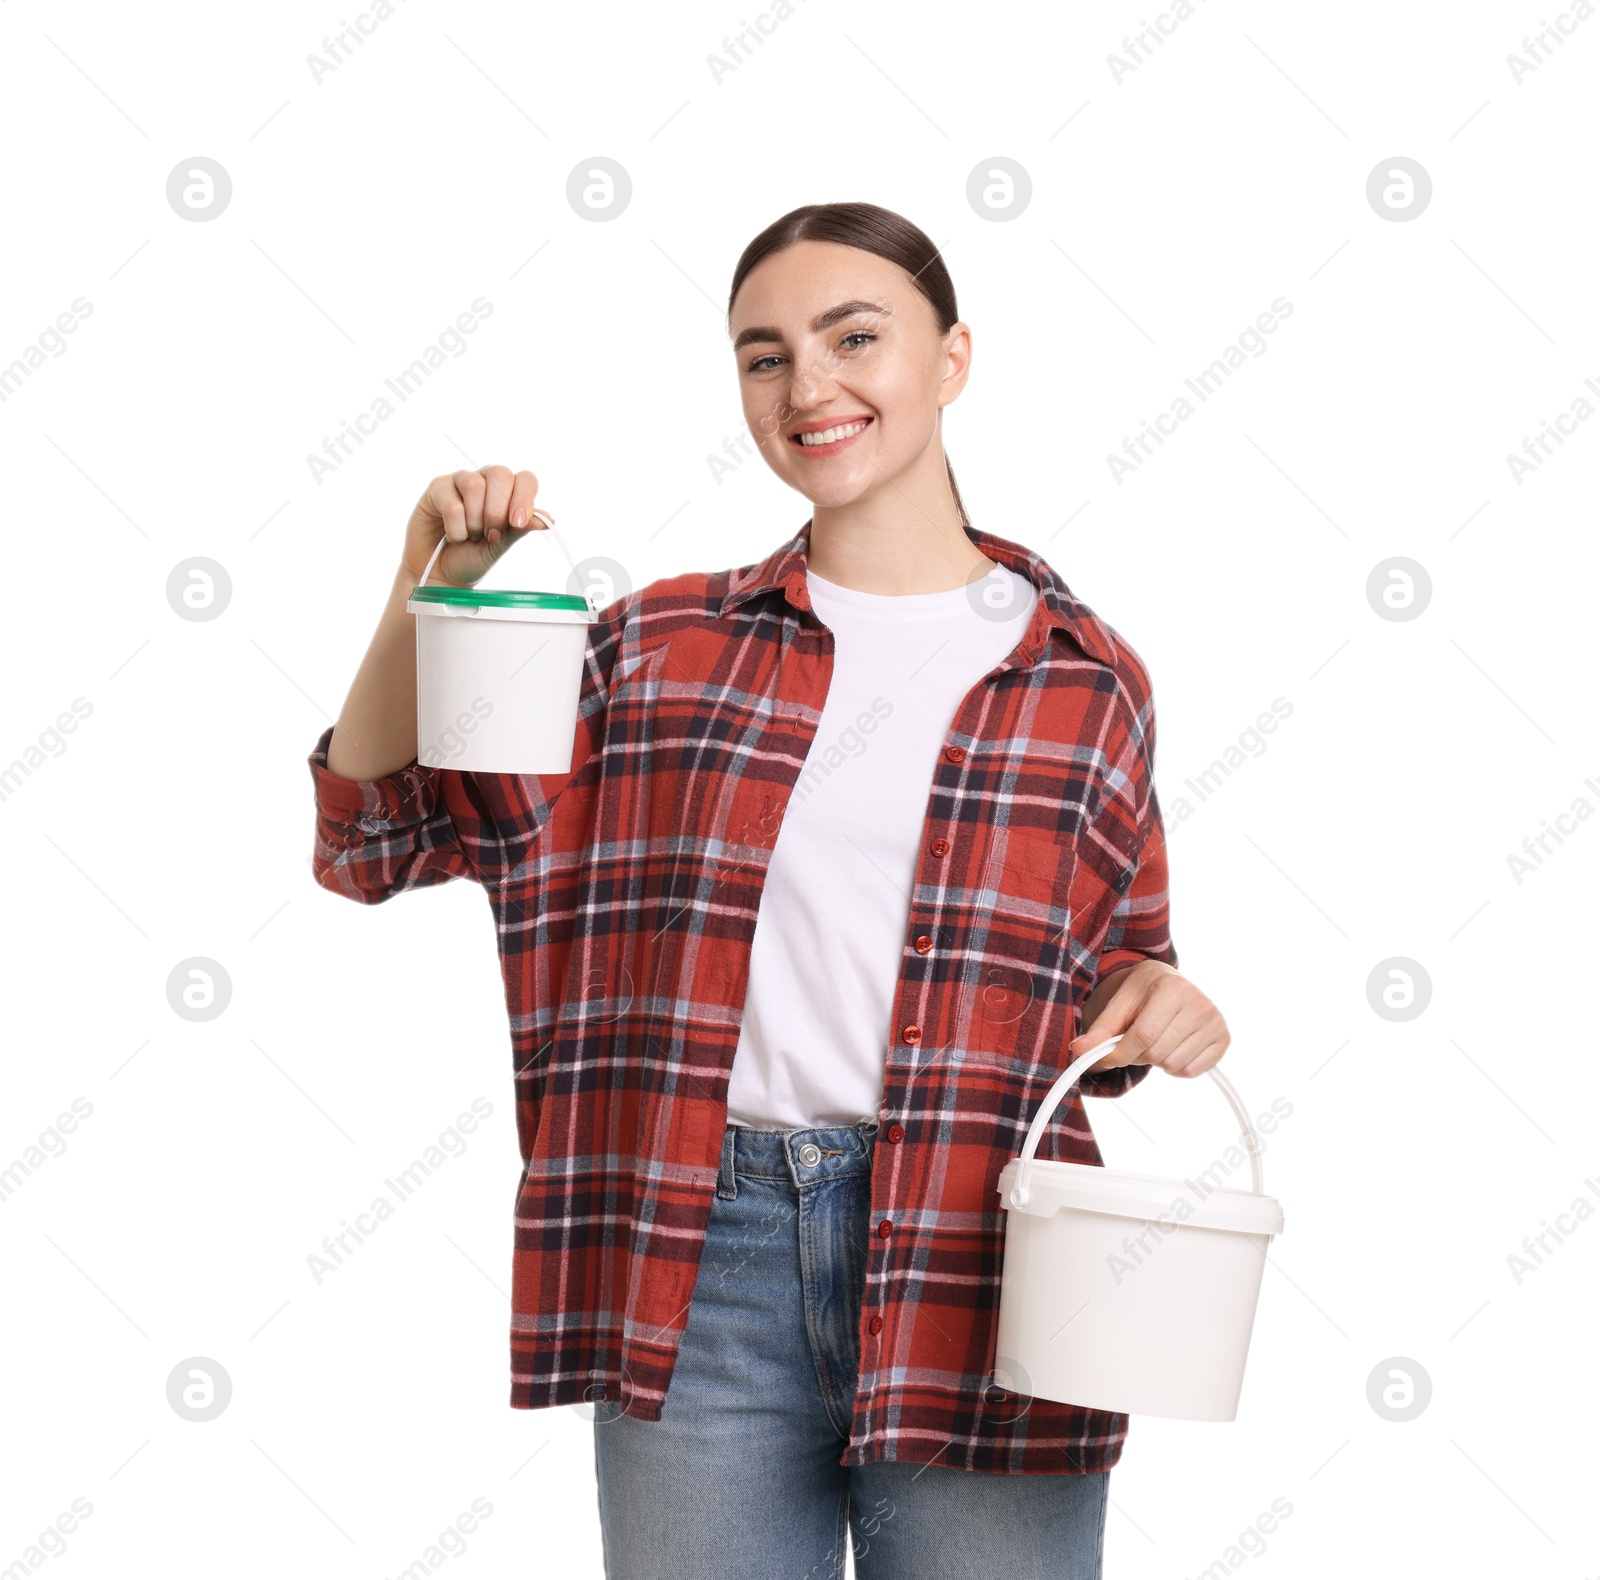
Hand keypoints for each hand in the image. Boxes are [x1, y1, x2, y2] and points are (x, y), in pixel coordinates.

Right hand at [402, 465, 548, 587]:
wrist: (442, 572)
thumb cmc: (472, 556)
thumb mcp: (501, 547)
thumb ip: (520, 530)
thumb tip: (548, 519)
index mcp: (507, 492)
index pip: (525, 479)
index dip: (524, 499)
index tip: (516, 523)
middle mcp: (485, 481)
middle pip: (500, 474)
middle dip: (497, 511)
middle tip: (492, 535)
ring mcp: (460, 481)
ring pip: (474, 486)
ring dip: (475, 521)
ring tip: (472, 536)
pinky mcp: (437, 489)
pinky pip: (451, 504)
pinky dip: (456, 529)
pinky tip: (454, 536)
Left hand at [1068, 960, 1229, 1077]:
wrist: (1168, 982)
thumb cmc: (1142, 991)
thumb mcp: (1119, 1001)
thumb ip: (1100, 1028)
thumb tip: (1077, 1049)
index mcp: (1173, 988)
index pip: (1144, 1036)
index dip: (1120, 1052)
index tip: (1107, 1056)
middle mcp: (1200, 1004)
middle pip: (1158, 1053)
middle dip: (1138, 1054)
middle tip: (1135, 1039)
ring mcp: (1216, 1022)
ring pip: (1174, 1065)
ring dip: (1156, 1060)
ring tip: (1155, 1038)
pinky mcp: (1223, 1039)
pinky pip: (1191, 1072)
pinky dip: (1175, 1066)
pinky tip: (1172, 1045)